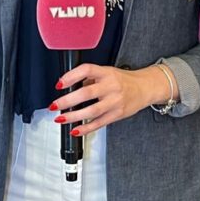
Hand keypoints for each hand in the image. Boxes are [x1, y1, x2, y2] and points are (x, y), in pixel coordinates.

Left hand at [50, 64, 174, 134]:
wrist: (145, 88)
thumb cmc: (124, 81)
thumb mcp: (107, 72)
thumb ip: (90, 78)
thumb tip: (70, 86)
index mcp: (106, 73)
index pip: (87, 70)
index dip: (71, 76)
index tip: (59, 84)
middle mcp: (111, 86)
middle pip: (87, 93)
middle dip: (67, 100)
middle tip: (54, 105)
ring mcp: (115, 102)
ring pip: (92, 111)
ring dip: (73, 116)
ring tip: (61, 118)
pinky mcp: (117, 114)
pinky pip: (99, 123)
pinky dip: (86, 128)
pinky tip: (75, 130)